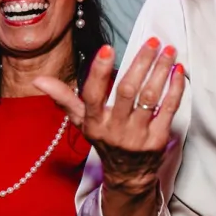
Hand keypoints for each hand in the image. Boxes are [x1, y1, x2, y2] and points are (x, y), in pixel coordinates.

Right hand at [34, 40, 184, 196]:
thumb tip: (38, 80)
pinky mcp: (158, 139)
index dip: (99, 72)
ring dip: (161, 70)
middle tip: (152, 41)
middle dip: (141, 63)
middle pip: (128, 91)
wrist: (128, 175)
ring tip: (169, 49)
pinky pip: (169, 109)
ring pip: (150, 97)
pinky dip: (175, 88)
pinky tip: (178, 70)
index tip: (107, 48)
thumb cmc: (104, 139)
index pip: (93, 95)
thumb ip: (64, 97)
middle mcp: (114, 130)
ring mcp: (138, 136)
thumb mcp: (81, 121)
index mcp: (93, 123)